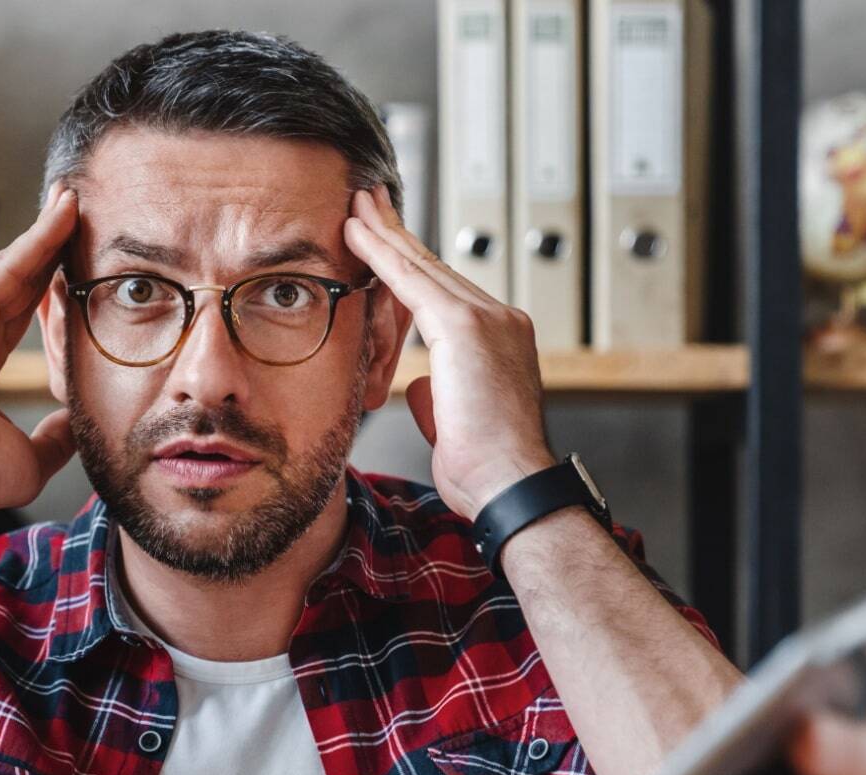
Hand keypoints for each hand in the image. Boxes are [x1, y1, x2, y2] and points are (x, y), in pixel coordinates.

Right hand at [0, 186, 79, 513]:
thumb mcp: (30, 455)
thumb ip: (54, 435)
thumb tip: (78, 426)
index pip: (16, 314)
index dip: (45, 286)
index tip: (73, 260)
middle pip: (12, 280)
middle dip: (44, 245)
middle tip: (75, 208)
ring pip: (9, 267)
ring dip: (43, 233)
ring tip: (74, 200)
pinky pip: (4, 269)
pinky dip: (35, 242)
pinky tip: (62, 218)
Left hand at [343, 186, 553, 517]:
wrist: (510, 483)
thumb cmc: (485, 468)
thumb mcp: (455, 419)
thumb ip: (441, 392)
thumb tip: (425, 384)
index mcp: (500, 341)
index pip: (445, 292)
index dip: (412, 264)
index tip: (387, 242)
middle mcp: (500, 319)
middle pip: (436, 267)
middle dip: (398, 234)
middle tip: (368, 202)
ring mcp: (489, 318)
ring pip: (423, 265)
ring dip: (384, 234)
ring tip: (355, 206)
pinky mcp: (467, 326)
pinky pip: (413, 280)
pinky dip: (382, 254)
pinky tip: (357, 233)